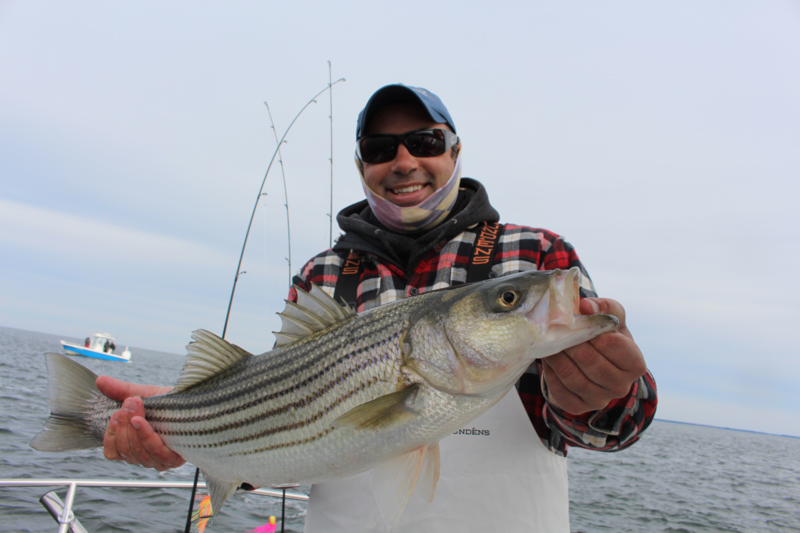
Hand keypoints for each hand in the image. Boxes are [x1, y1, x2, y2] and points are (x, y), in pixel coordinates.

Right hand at [96, 376, 185, 470]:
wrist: (199, 403)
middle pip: (125, 451)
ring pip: (137, 452)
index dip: (110, 435)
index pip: (112, 452)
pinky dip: (145, 435)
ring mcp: (159, 461)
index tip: (114, 414)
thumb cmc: (171, 404)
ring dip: (132, 428)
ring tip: (134, 406)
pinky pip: (155, 452)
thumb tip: (100, 380)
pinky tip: (142, 421)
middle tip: (128, 403)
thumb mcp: (144, 394)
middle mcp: (145, 457)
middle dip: (123, 425)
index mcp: (134, 446)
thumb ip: (121, 391)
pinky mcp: (174, 459)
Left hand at [542, 298, 646, 414]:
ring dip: (556, 357)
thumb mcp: (613, 319)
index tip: (578, 321)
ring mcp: (600, 400)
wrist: (597, 362)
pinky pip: (559, 391)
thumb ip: (604, 308)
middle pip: (590, 361)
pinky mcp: (579, 407)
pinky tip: (549, 359)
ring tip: (548, 342)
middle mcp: (621, 386)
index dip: (593, 331)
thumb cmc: (608, 337)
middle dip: (570, 343)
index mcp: (634, 364)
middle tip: (556, 329)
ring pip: (572, 377)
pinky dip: (551, 373)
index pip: (613, 345)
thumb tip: (585, 305)